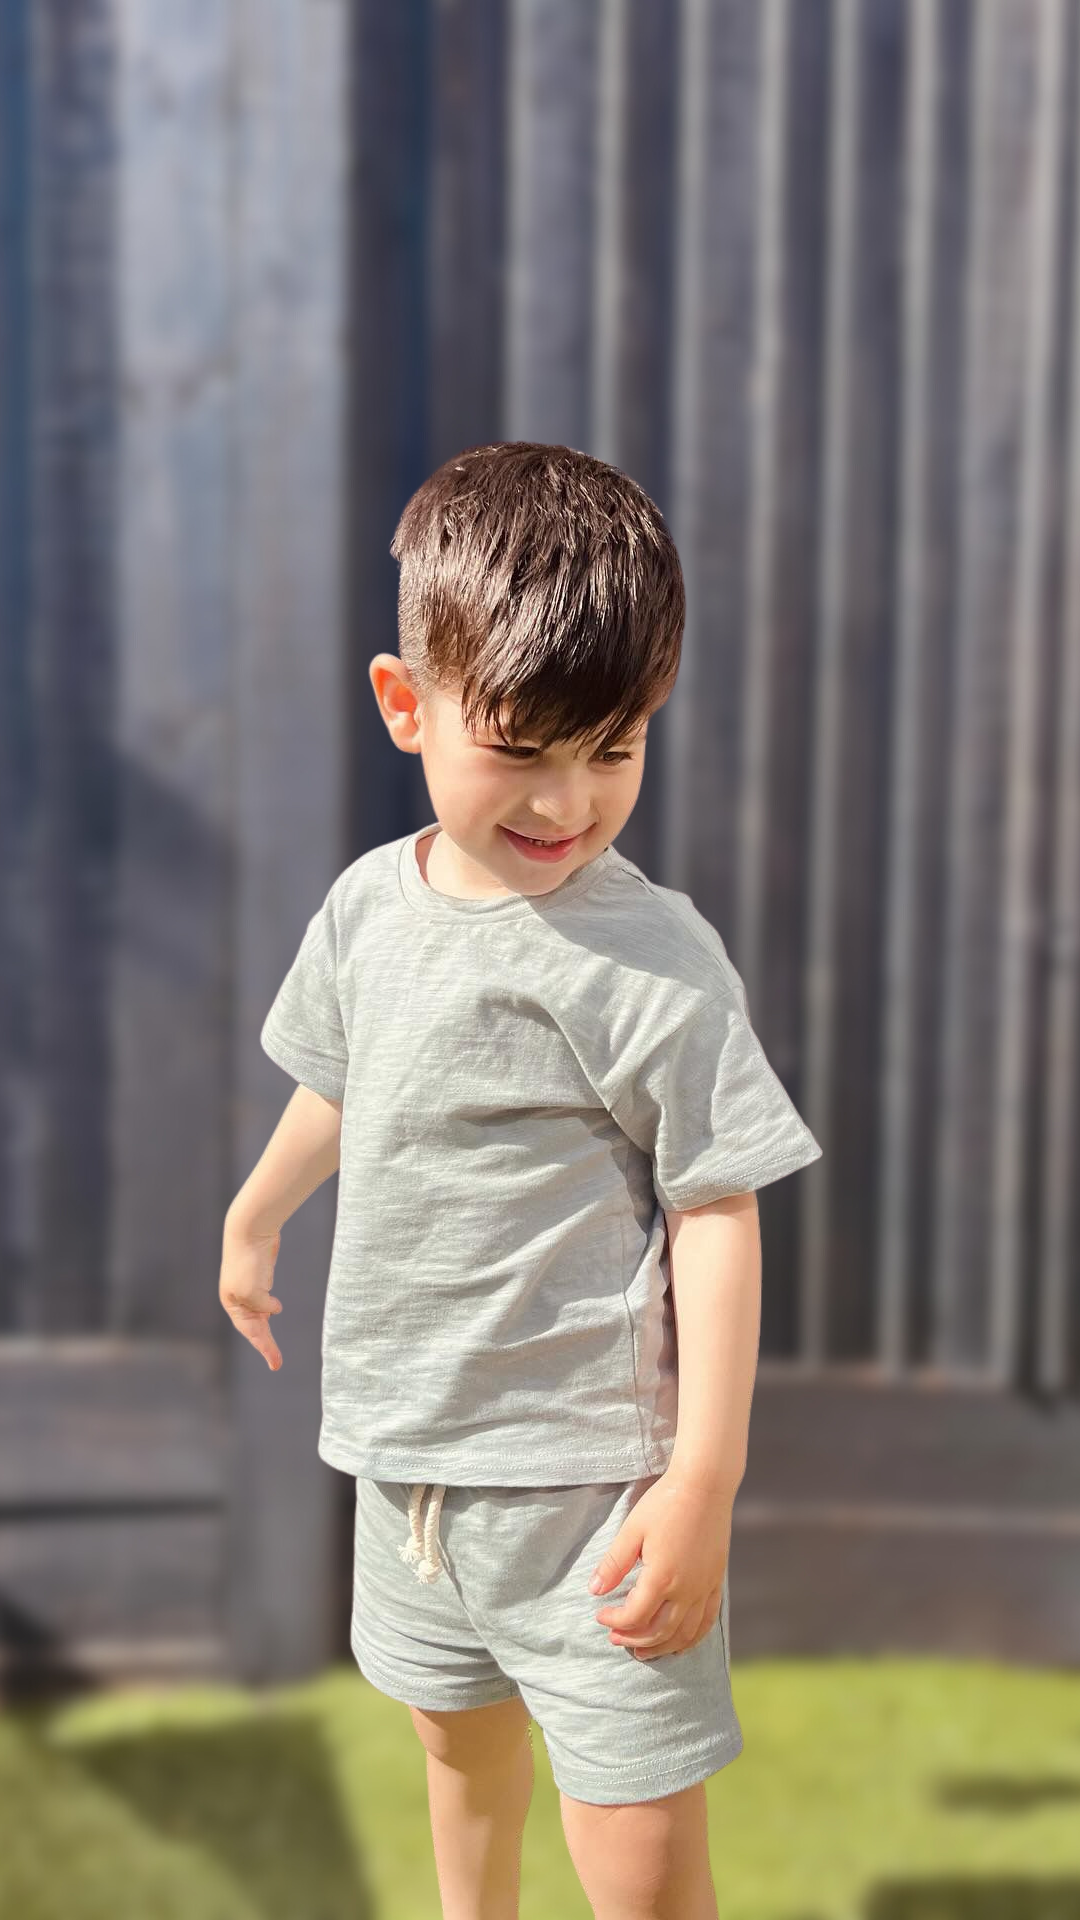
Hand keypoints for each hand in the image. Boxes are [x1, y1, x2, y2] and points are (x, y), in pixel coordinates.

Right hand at [219, 1216, 283, 1369]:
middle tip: (276, 1363)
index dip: (264, 1348)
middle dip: (265, 1345)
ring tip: (273, 1349)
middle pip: (253, 1327)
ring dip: (266, 1330)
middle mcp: (238, 1298)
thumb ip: (263, 1306)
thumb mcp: (254, 1291)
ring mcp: (249, 1287)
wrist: (251, 1230)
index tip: (276, 1364)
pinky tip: (275, 1312)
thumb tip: (273, 1311)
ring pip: (259, 1314)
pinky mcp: (260, 1275)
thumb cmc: (248, 1261)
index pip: (250, 1332)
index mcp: (233, 1303)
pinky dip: (269, 1309)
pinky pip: (264, 1298)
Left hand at [589, 1469, 731, 1658]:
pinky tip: (679, 1644)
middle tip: (615, 1638)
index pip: (635, 1615)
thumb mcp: (632, 1529)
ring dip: (661, 1646)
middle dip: (634, 1639)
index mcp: (662, 1576)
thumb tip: (595, 1590)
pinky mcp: (715, 1582)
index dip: (614, 1621)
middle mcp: (686, 1589)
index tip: (601, 1615)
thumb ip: (614, 1563)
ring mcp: (704, 1588)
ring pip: (684, 1634)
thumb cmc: (665, 1503)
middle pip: (659, 1631)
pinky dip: (692, 1639)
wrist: (705, 1486)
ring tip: (642, 1651)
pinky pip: (706, 1622)